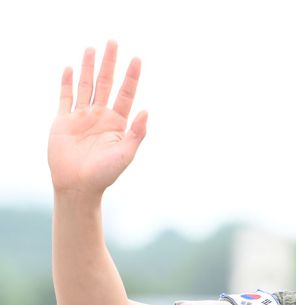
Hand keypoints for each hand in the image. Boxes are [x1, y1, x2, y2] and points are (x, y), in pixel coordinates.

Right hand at [48, 40, 147, 197]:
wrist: (78, 186)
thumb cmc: (105, 173)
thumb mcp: (126, 153)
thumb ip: (137, 133)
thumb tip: (147, 110)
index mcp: (118, 123)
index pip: (126, 93)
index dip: (131, 76)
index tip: (137, 58)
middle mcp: (101, 116)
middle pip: (106, 83)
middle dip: (110, 63)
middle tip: (113, 42)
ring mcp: (82, 117)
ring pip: (85, 86)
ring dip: (88, 67)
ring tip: (93, 49)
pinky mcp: (63, 121)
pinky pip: (65, 97)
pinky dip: (67, 83)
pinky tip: (71, 68)